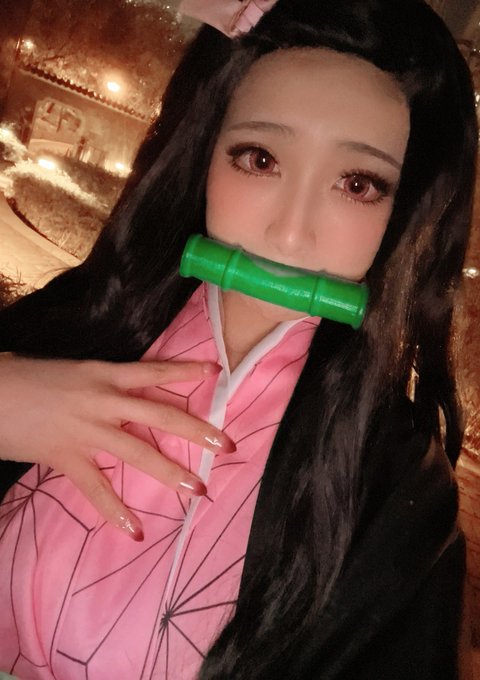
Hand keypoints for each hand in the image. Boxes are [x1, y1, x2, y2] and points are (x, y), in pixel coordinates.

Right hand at [0, 355, 233, 539]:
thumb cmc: (28, 377)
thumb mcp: (74, 372)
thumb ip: (103, 383)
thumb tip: (129, 394)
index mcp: (104, 373)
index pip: (154, 371)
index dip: (186, 370)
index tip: (217, 371)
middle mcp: (103, 399)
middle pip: (161, 414)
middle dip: (198, 431)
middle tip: (228, 445)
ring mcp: (87, 430)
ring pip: (138, 452)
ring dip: (171, 472)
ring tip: (199, 490)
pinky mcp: (67, 456)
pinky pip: (97, 488)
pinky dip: (116, 512)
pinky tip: (136, 531)